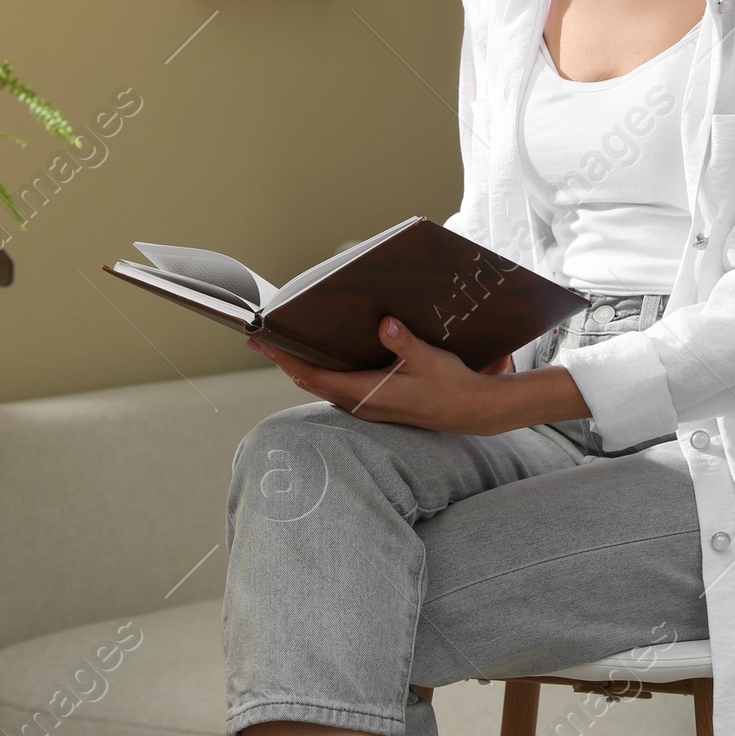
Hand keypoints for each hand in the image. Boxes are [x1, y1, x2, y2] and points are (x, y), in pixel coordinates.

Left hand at [248, 318, 588, 435]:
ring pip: (323, 385)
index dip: (286, 360)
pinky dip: (321, 371)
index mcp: (368, 394)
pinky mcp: (375, 403)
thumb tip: (384, 323)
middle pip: (311, 381)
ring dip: (302, 366)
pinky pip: (337, 387)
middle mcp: (361, 404)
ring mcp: (367, 406)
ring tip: (283, 343)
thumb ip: (405, 343)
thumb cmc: (452, 386)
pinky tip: (320, 355)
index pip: (314, 377)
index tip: (263, 343)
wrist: (473, 411)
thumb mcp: (431, 361)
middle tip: (261, 337)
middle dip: (286, 360)